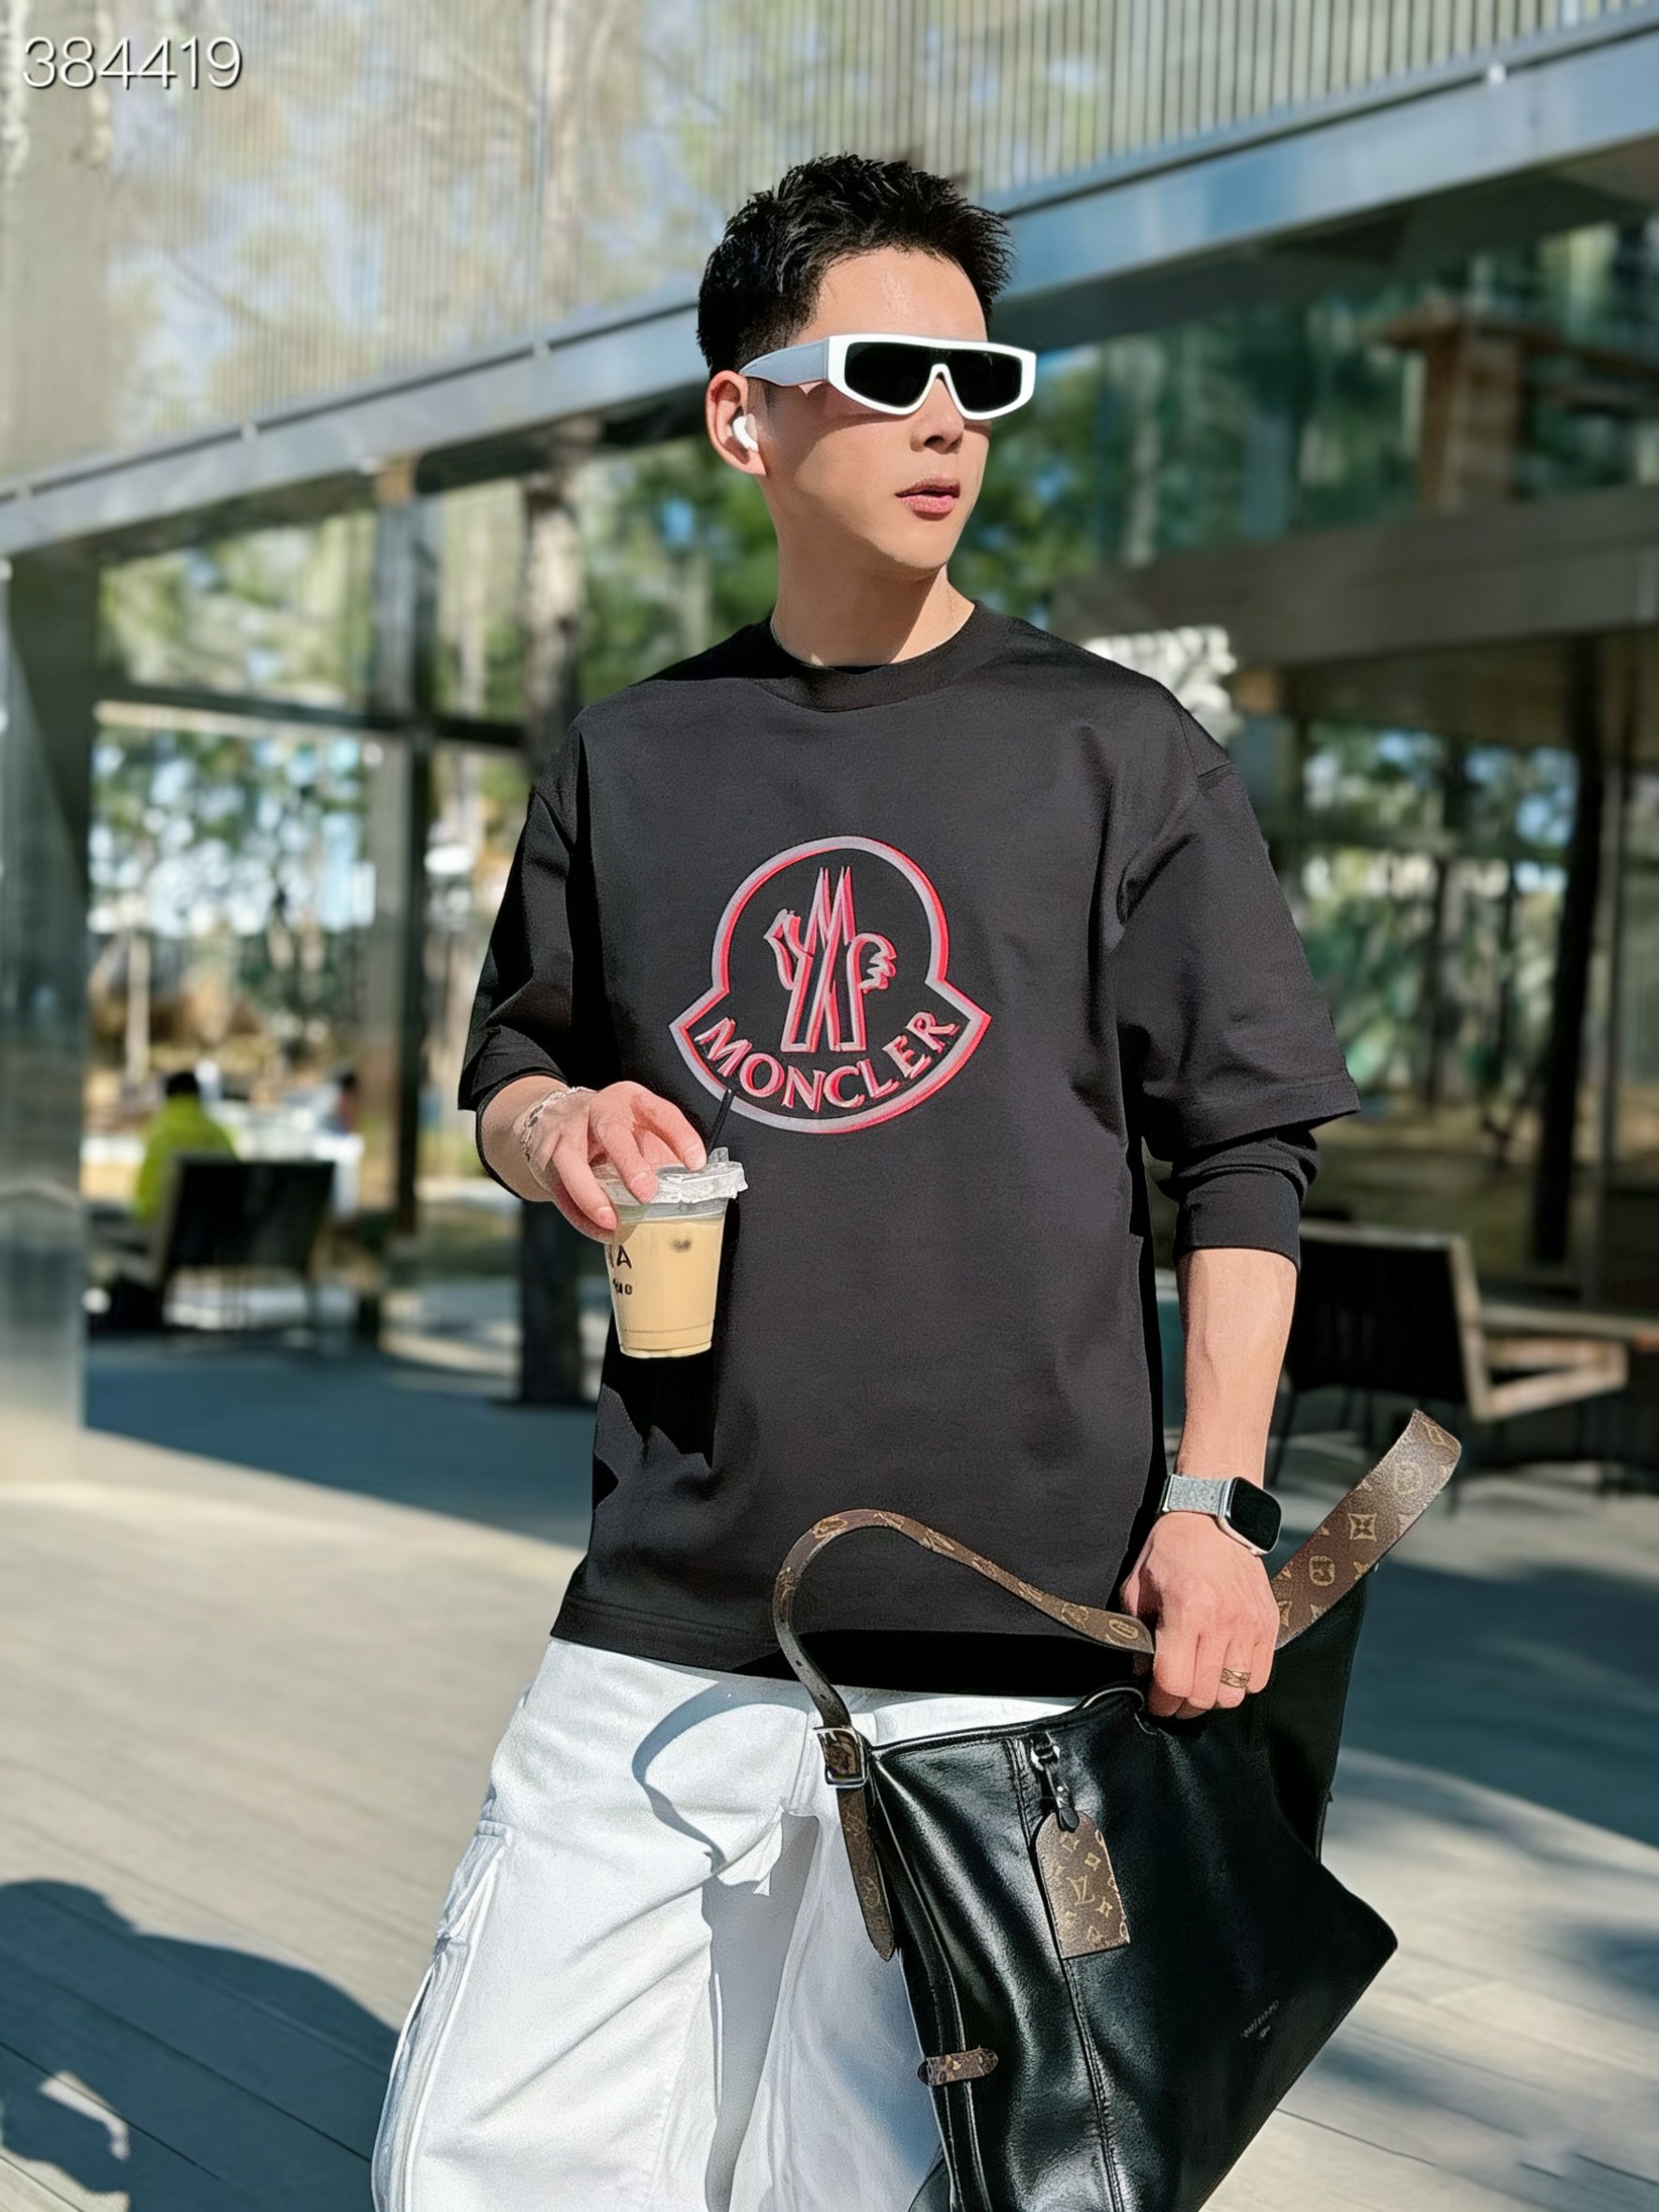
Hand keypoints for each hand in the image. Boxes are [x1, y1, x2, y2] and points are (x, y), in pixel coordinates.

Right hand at [515, 1081, 707, 1240]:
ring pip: (573, 1160)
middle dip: (629, 1163)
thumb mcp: (638, 1130)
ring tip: (612, 1221)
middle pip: (612, 1132)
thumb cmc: (610, 1131)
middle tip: (647, 1193)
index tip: (696, 1164)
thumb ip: (661, 1155)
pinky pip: (560, 1188)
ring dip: (592, 1194)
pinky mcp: (545, 1155)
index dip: (680, 1136)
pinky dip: (580, 1212)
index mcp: (630, 1101)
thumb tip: (694, 1193)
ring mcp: (566, 1131)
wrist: (552, 1118)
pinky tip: (600, 1229)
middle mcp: (597, 1111)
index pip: (660, 1112)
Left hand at [1117, 1509, 1278, 1718]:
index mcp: (1186, 1611)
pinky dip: (1242, 1683)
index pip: (1175, 1682)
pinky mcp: (1268, 1625)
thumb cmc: (1172, 1549)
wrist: (1212, 1519)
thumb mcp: (1138, 1586)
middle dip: (1184, 1705)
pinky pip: (1260, 1677)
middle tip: (1174, 1697)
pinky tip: (1224, 1668)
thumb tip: (1140, 1671)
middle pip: (1206, 1695)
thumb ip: (1135, 1631)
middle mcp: (1222, 1621)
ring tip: (1200, 1683)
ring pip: (1234, 1693)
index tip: (1155, 1702)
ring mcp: (1249, 1625)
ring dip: (1214, 1696)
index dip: (1161, 1702)